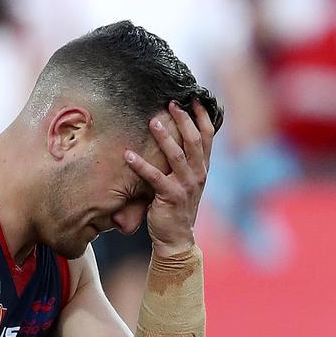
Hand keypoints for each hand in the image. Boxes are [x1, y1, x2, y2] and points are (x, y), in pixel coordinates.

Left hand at [125, 99, 216, 255]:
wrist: (176, 238)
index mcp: (203, 168)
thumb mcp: (186, 181)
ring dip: (164, 137)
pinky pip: (155, 177)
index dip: (202, 116)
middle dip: (184, 120)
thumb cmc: (176, 206)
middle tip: (171, 103)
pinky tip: (128, 155)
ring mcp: (186, 186)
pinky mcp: (170, 197)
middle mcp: (198, 174)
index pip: (207, 136)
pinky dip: (140, 166)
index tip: (195, 98)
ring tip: (152, 121)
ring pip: (177, 156)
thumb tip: (174, 136)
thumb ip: (184, 162)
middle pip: (194, 141)